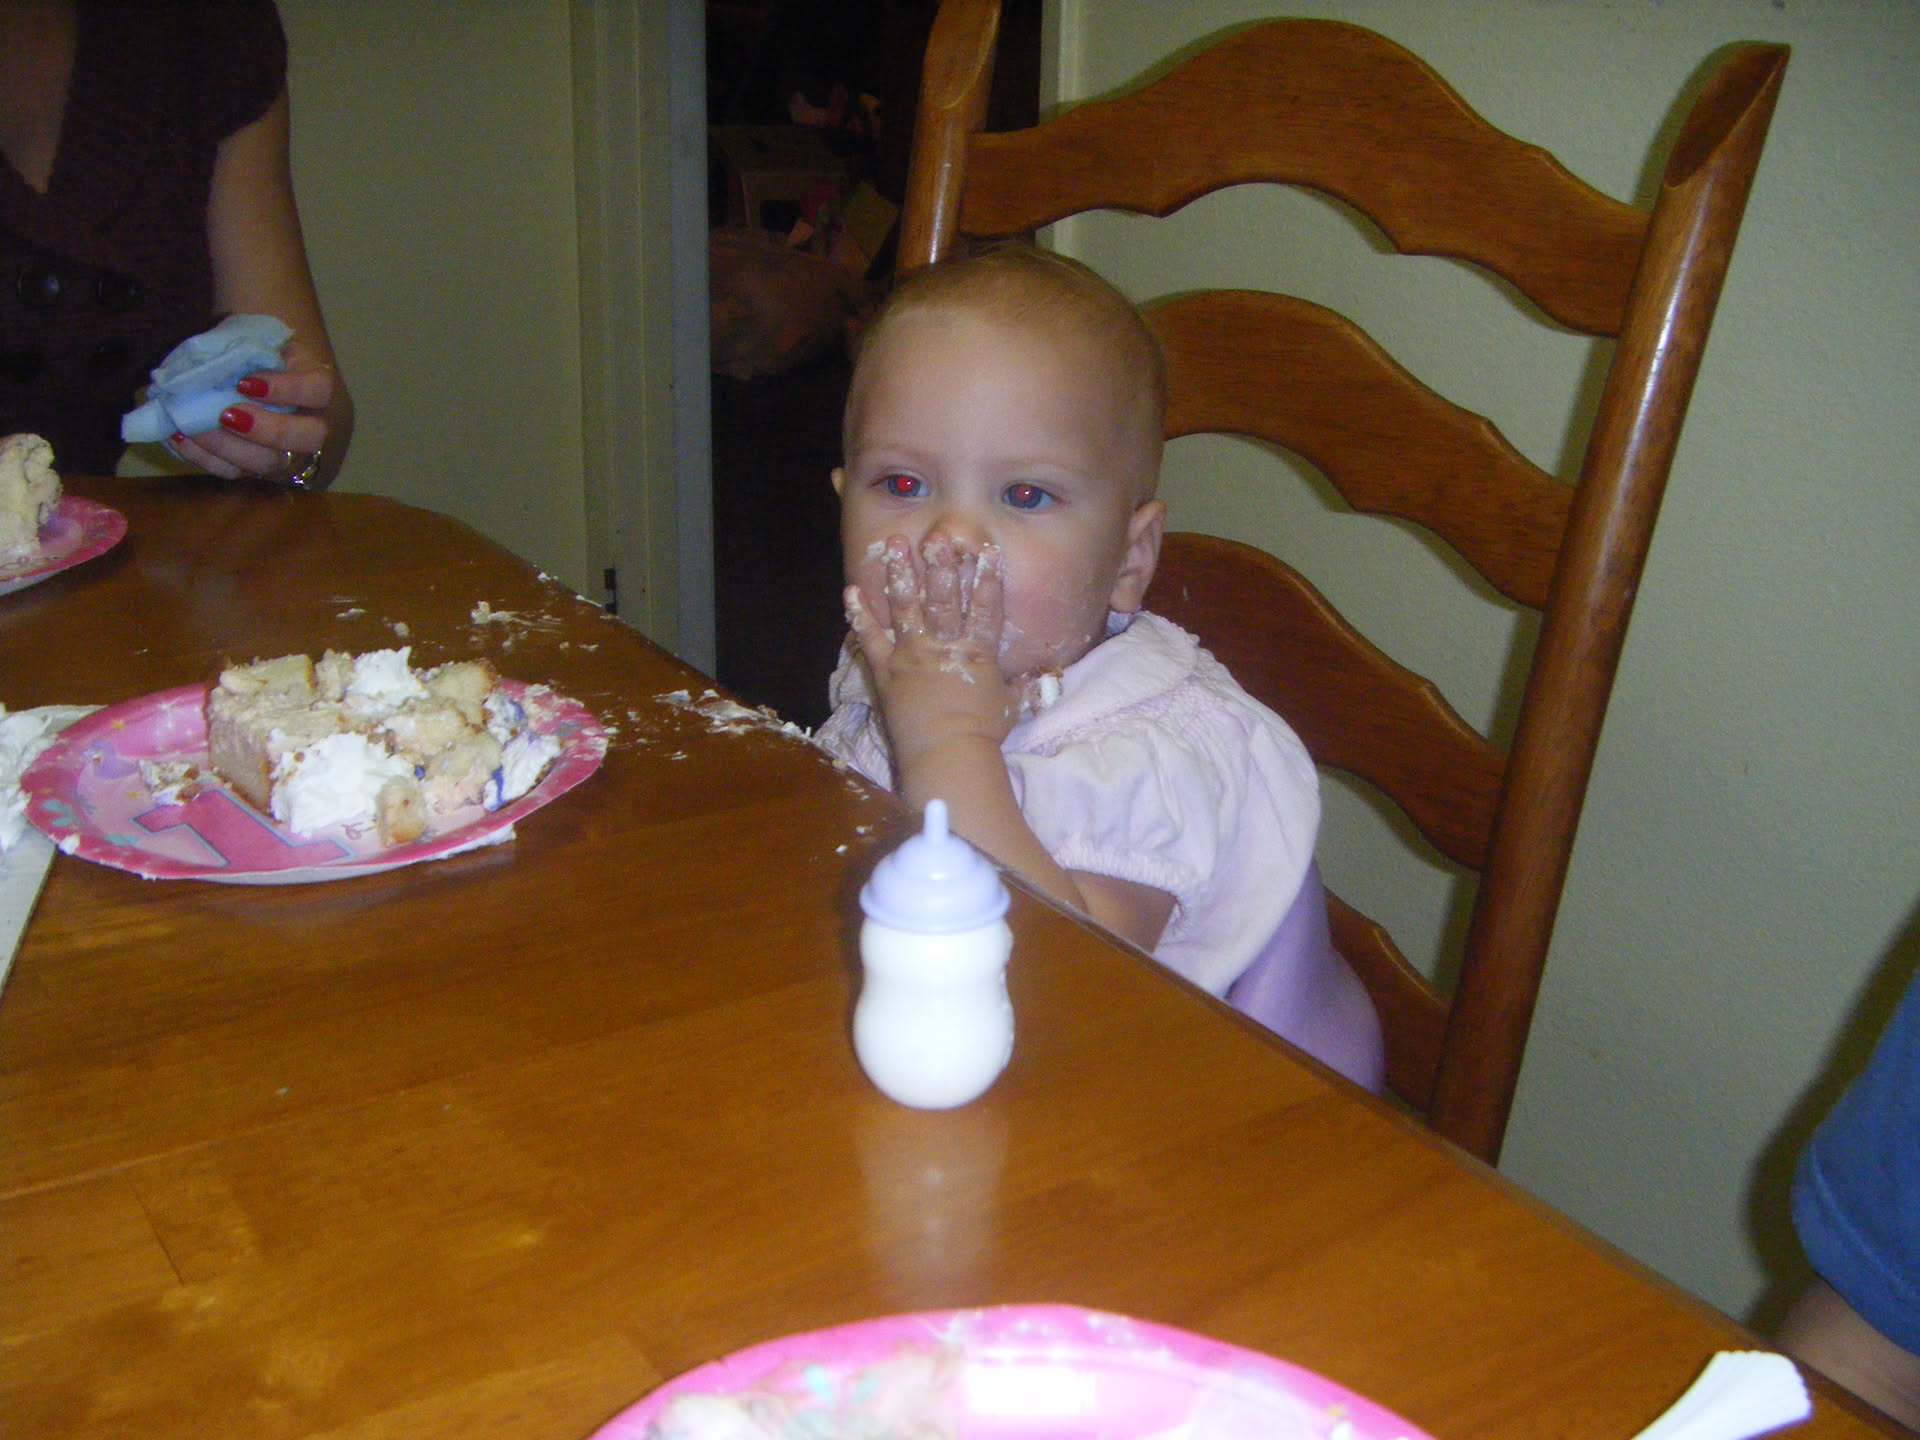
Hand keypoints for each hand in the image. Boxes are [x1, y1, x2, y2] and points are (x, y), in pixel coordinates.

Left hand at [168, 337, 339, 484]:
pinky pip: (235, 472)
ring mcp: (286, 447)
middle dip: (268, 431)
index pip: (318, 389)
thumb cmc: (252, 339)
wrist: (249, 360)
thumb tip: (205, 356)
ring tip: (192, 426)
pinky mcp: (255, 462)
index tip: (244, 382)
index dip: (287, 390)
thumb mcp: (254, 327)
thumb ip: (240, 340)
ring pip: (271, 463)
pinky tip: (180, 437)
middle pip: (311, 438)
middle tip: (226, 415)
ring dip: (228, 447)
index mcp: (314, 380)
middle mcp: (311, 419)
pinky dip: (204, 457)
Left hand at [846, 534, 1017, 767]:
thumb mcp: (1009, 705)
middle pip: (942, 597)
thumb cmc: (982, 732)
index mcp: (977, 652)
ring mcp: (911, 655)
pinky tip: (850, 591)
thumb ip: (1019, 685)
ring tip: (894, 544)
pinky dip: (860, 615)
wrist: (946, 752)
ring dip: (899, 573)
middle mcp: (943, 645)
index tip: (987, 550)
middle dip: (940, 564)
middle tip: (936, 536)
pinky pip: (870, 638)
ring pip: (905, 607)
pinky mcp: (886, 671)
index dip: (988, 577)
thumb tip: (1040, 677)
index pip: (985, 607)